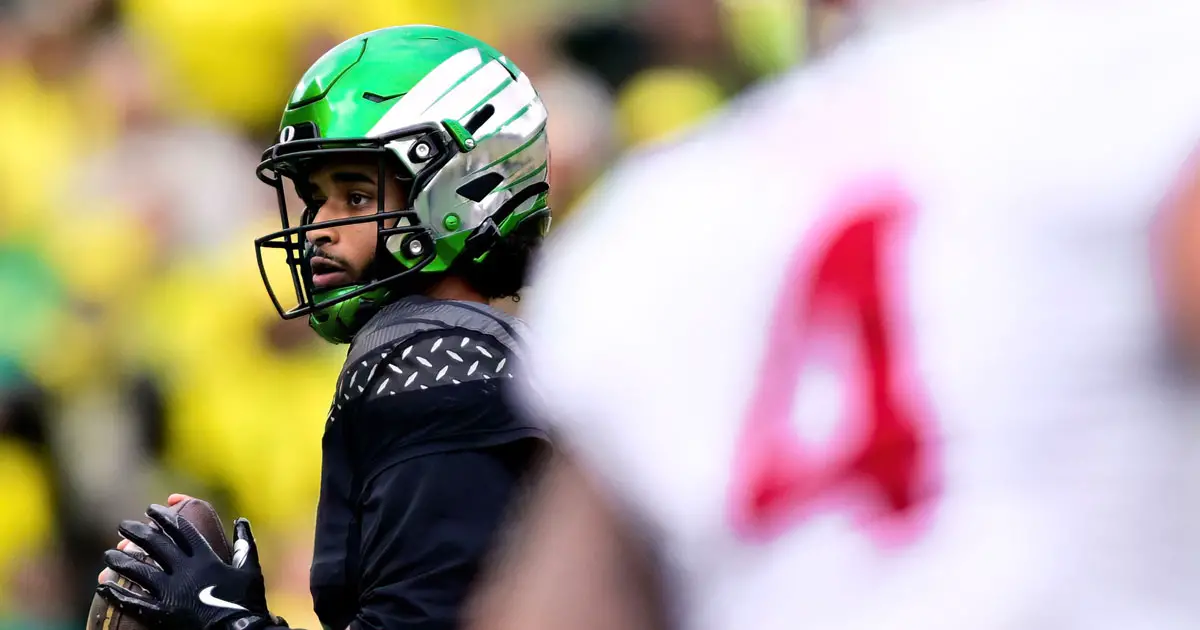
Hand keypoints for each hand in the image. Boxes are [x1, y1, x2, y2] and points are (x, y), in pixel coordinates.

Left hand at [96, 503, 282, 629]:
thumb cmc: (246, 602)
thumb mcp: (250, 570)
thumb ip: (245, 544)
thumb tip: (241, 520)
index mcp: (205, 557)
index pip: (181, 530)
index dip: (165, 517)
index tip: (152, 509)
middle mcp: (184, 570)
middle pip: (155, 545)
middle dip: (137, 532)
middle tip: (123, 525)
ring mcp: (171, 591)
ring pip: (139, 570)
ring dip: (121, 561)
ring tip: (108, 555)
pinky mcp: (162, 612)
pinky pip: (134, 601)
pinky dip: (116, 594)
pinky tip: (103, 587)